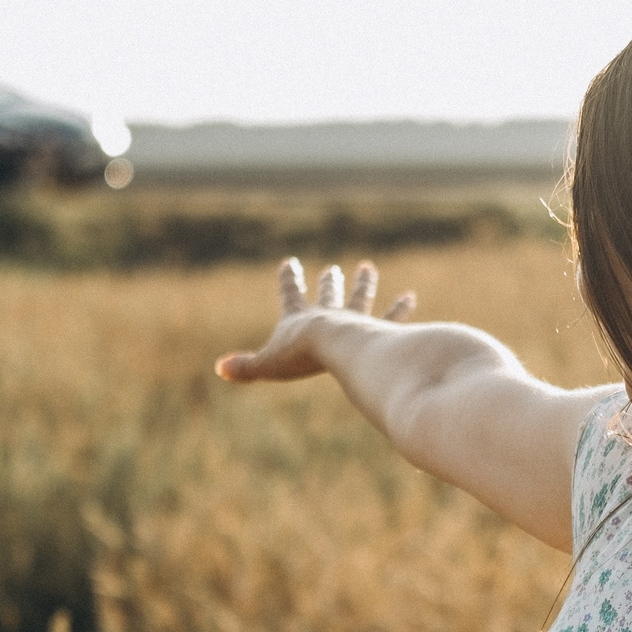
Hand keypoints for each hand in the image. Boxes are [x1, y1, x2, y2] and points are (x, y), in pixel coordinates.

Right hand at [215, 257, 414, 382]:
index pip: (291, 295)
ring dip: (363, 285)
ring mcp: (354, 321)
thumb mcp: (267, 365)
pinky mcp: (376, 331)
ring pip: (360, 299)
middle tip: (333, 269)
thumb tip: (221, 369)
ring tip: (369, 268)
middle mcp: (328, 316)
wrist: (336, 348)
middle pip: (328, 295)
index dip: (289, 281)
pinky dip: (399, 308)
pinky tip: (410, 298)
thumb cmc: (300, 357)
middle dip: (329, 283)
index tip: (288, 262)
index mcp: (300, 320)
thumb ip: (246, 368)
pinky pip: (390, 317)